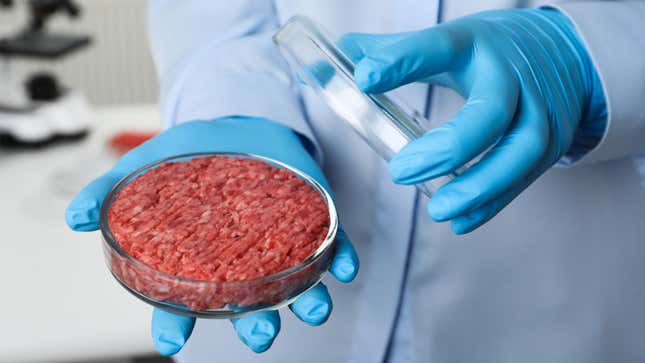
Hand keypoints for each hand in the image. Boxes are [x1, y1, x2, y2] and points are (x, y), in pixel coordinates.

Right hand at [65, 117, 358, 353]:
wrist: (235, 124)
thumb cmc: (188, 156)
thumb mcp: (142, 169)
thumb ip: (108, 193)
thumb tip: (75, 218)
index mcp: (200, 260)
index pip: (184, 303)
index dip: (176, 324)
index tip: (174, 342)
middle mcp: (243, 261)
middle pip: (248, 304)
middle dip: (255, 323)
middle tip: (260, 334)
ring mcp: (280, 241)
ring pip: (295, 283)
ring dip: (308, 301)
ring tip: (315, 309)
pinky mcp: (312, 217)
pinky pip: (333, 245)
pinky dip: (343, 259)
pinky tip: (346, 269)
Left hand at [340, 8, 604, 232]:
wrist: (567, 54)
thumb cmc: (492, 51)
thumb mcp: (450, 41)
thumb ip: (395, 51)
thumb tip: (336, 56)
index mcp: (475, 44)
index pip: (439, 48)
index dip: (402, 61)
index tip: (365, 78)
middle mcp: (512, 76)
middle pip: (491, 112)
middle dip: (449, 147)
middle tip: (401, 172)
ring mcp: (539, 110)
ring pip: (520, 151)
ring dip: (479, 186)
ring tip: (439, 210)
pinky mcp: (552, 141)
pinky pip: (525, 177)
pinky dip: (493, 203)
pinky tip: (461, 221)